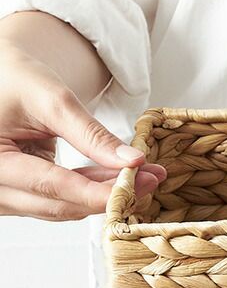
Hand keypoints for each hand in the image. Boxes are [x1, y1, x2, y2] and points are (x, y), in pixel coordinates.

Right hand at [0, 14, 164, 220]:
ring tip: (143, 175)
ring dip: (104, 194)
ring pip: (62, 206)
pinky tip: (120, 177)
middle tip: (151, 178)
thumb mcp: (53, 100)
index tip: (138, 185)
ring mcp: (4, 195)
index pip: (52, 187)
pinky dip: (90, 190)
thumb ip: (92, 134)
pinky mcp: (19, 195)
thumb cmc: (14, 80)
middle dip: (109, 194)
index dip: (99, 192)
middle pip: (59, 204)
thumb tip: (135, 162)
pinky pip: (59, 200)